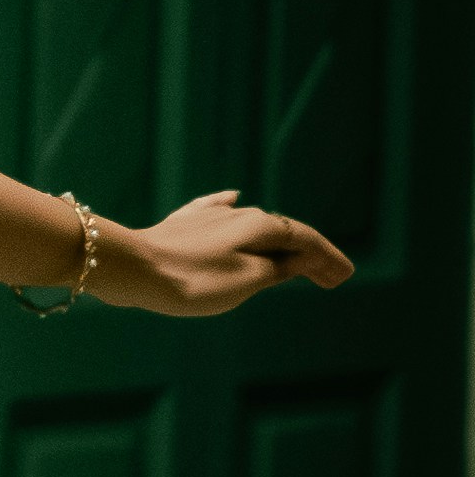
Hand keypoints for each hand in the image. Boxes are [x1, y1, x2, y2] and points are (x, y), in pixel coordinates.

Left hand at [95, 190, 353, 316]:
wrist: (131, 268)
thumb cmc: (192, 280)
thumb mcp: (246, 281)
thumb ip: (278, 268)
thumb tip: (301, 257)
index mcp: (260, 227)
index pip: (305, 241)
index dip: (326, 259)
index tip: (344, 276)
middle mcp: (238, 213)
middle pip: (283, 234)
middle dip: (309, 255)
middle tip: (332, 277)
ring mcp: (209, 216)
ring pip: (254, 226)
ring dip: (278, 243)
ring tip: (294, 258)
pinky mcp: (183, 223)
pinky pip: (216, 211)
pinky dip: (232, 209)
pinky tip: (232, 196)